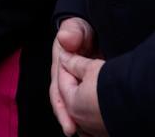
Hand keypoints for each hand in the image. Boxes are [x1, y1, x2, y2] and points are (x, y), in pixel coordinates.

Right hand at [51, 18, 98, 134]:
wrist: (90, 32)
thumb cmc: (81, 31)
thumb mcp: (77, 28)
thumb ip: (72, 32)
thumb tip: (65, 39)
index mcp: (59, 67)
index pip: (58, 91)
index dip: (63, 108)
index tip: (69, 126)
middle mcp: (63, 78)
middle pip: (64, 103)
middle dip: (68, 120)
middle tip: (74, 133)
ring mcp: (74, 84)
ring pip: (73, 107)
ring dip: (77, 122)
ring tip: (85, 136)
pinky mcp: (84, 88)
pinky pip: (84, 107)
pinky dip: (88, 120)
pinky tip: (96, 130)